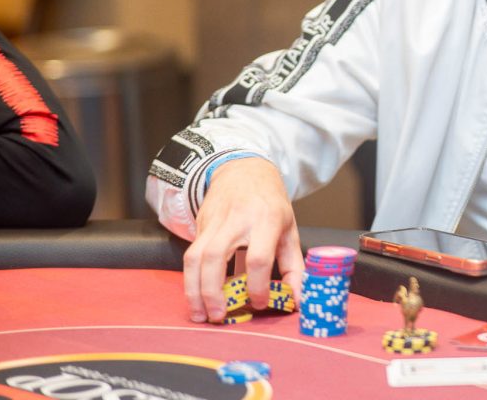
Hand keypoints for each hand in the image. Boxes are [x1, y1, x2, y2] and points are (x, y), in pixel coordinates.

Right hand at [181, 157, 302, 322]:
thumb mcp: (289, 229)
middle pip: (215, 257)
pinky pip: (190, 255)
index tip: (259, 303)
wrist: (243, 171)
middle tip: (219, 316)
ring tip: (200, 315)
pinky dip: (189, 280)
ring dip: (193, 290)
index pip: (258, 257)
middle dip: (213, 291)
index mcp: (266, 220)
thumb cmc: (270, 204)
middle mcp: (237, 219)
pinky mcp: (199, 225)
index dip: (257, 285)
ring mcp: (214, 221)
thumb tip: (297, 300)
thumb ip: (294, 266)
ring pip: (195, 257)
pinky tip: (195, 298)